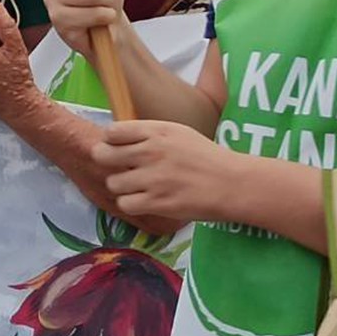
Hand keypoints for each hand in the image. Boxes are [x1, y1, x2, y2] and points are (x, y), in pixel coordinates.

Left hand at [96, 119, 243, 221]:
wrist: (233, 184)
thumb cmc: (206, 157)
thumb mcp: (177, 133)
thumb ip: (148, 134)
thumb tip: (117, 137)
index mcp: (155, 131)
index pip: (111, 132)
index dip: (110, 141)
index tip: (118, 148)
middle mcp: (150, 152)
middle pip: (103, 155)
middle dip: (107, 163)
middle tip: (119, 168)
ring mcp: (153, 178)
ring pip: (112, 182)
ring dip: (121, 187)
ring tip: (136, 187)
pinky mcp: (158, 202)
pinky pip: (125, 203)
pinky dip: (131, 204)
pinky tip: (143, 200)